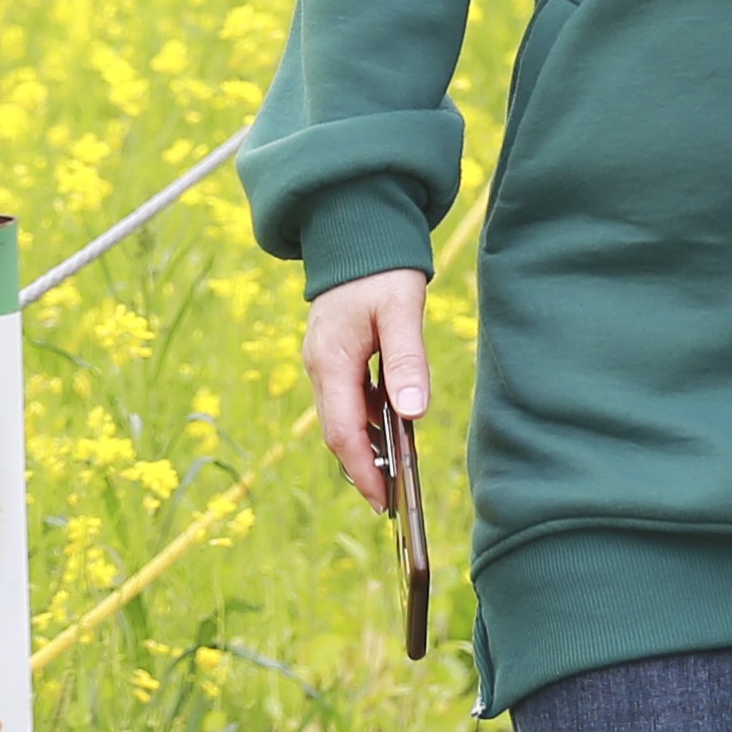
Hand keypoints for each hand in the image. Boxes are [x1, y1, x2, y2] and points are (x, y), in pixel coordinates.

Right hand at [302, 270, 430, 509]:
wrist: (355, 230)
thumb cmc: (381, 267)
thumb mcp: (402, 308)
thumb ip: (406, 360)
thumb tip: (412, 413)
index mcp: (331, 360)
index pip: (341, 430)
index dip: (363, 469)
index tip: (385, 501)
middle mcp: (320, 366)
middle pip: (337, 432)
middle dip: (363, 468)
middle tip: (393, 501)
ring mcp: (323, 362)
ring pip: (341, 418)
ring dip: (365, 448)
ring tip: (396, 476)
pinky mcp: (334, 357)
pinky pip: (347, 400)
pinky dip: (366, 422)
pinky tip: (392, 432)